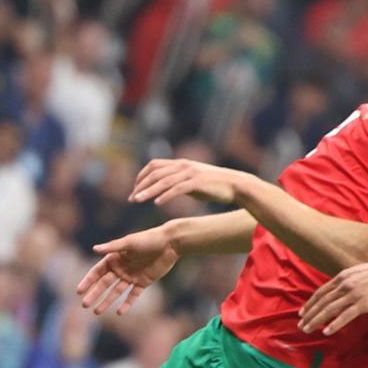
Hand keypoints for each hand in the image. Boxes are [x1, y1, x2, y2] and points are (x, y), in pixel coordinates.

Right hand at [76, 225, 178, 314]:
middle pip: (104, 284)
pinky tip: (119, 312)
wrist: (171, 243)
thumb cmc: (149, 239)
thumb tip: (94, 249)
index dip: (88, 281)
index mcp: (115, 258)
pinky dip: (126, 303)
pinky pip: (133, 295)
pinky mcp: (144, 282)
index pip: (98, 272)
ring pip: (116, 291)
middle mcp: (121, 268)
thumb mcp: (130, 243)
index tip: (79, 291)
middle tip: (84, 305)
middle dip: (94, 294)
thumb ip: (113, 247)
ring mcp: (132, 276)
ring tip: (97, 312)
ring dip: (107, 301)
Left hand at [130, 158, 252, 205]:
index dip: (141, 176)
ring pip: (163, 181)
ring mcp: (191, 173)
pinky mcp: (198, 183)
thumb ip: (179, 181)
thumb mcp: (194, 180)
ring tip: (137, 201)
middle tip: (132, 198)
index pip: (154, 165)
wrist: (236, 185)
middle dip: (140, 186)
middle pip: (155, 173)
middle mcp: (184, 166)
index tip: (135, 189)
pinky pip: (177, 189)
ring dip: (148, 191)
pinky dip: (166, 195)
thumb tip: (165, 189)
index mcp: (182, 164)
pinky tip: (157, 204)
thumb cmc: (215, 185)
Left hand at [298, 254, 367, 334]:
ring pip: (329, 310)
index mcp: (343, 277)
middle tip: (300, 325)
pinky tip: (326, 332)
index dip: (310, 303)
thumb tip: (338, 290)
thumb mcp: (358, 272)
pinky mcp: (363, 304)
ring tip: (307, 330)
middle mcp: (345, 285)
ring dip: (316, 321)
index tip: (302, 312)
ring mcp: (353, 294)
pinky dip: (334, 325)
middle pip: (322, 302)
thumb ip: (347, 280)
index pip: (321, 292)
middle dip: (309, 315)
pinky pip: (345, 316)